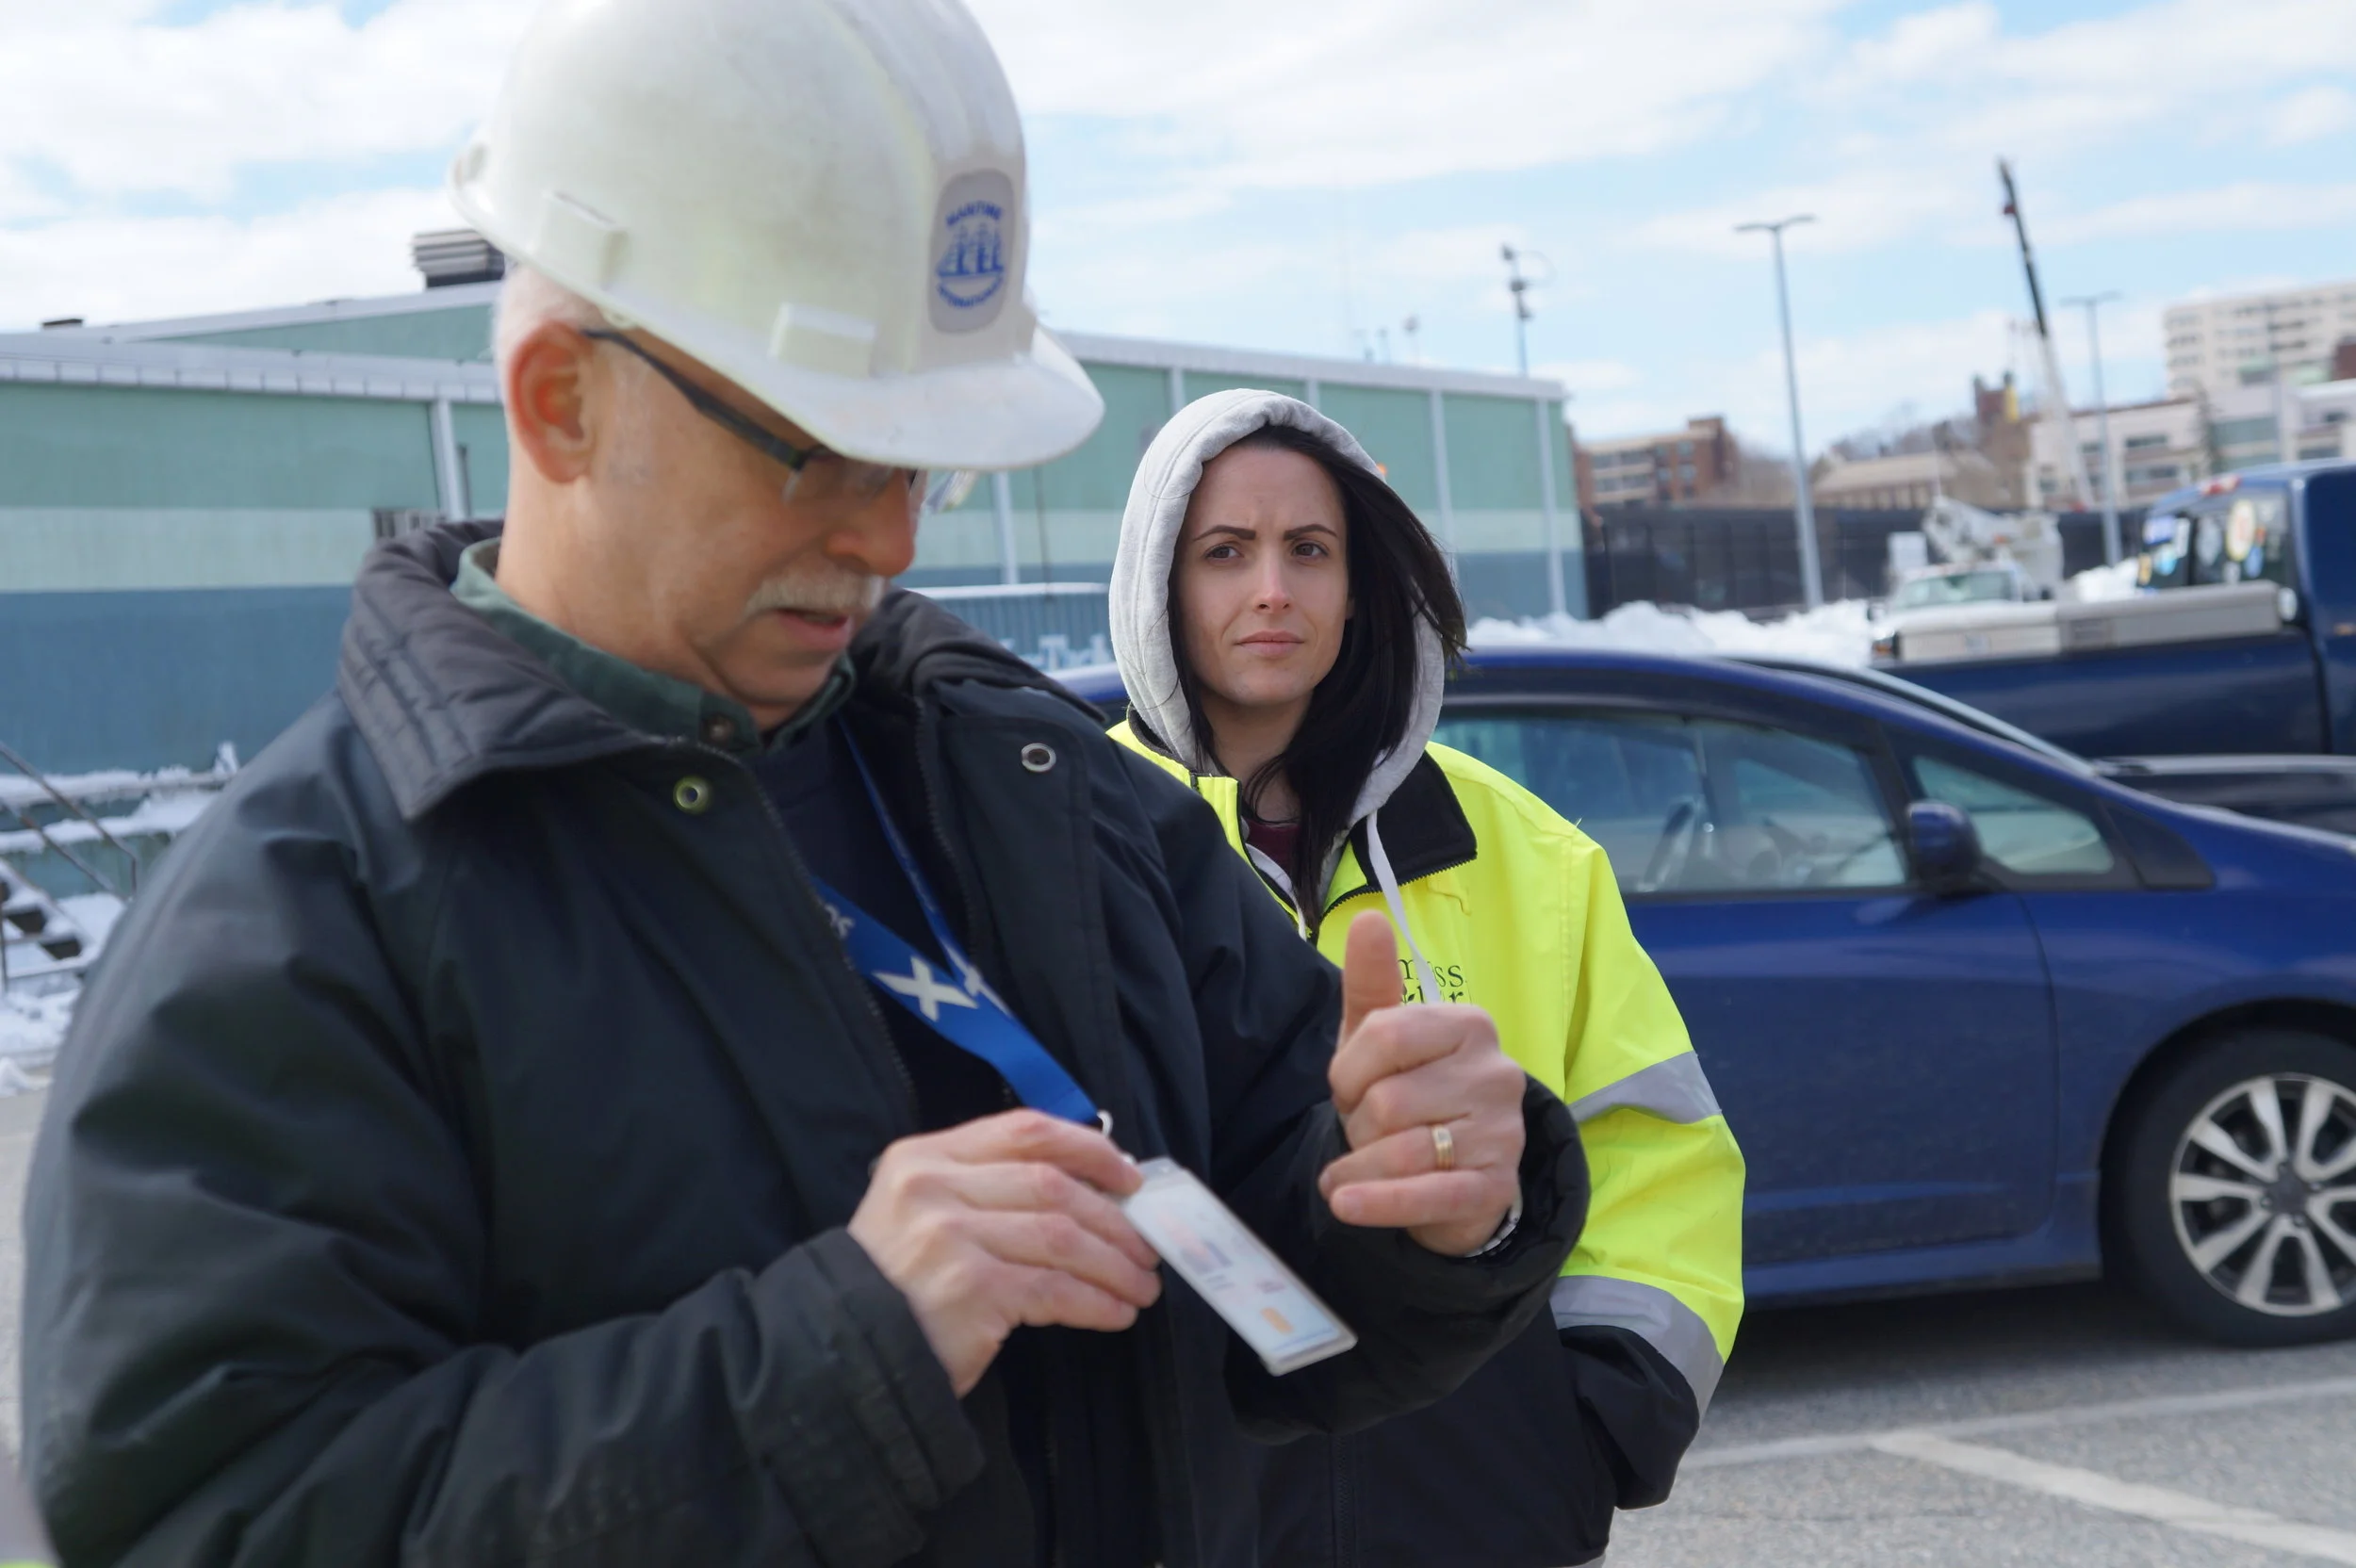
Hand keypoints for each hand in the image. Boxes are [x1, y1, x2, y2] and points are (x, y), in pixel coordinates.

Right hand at [847, 1110, 1161, 1394]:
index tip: (1129, 1175)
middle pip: (1052, 1186)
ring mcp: (948, 1237)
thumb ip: (983, 1190)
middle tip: (1146, 1248)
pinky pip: (1054, 1289)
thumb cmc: (892, 1290)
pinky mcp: (968, 1289)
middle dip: (1113, 1219)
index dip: (1088, 1148)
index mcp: (922, 1157)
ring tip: (1141, 1287)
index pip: (1023, 1130)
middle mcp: (932, 1187)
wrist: (839, 1357)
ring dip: (1114, 1264)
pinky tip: (1115, 1313)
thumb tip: (1092, 1193)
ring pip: (1061, 1236)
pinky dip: (1095, 1302)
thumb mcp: (920, 1215)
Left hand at [1318, 913, 1525, 1255]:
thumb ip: (1371, 983)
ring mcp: (1503, 1133)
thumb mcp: (1382, 1039)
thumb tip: (1368, 919)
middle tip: (1367, 1132)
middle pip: (1387, 1100)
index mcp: (1469, 1025)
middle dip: (1358, 1124)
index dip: (1349, 1071)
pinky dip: (1378, 1203)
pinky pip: (1426, 1195)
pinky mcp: (1495, 1188)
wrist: (1453, 1175)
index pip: (1386, 1035)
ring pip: (1401, 1151)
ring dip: (1359, 1168)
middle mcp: (1497, 1073)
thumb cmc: (1410, 1094)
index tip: (1348, 1088)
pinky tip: (1345, 1204)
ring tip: (1355, 1171)